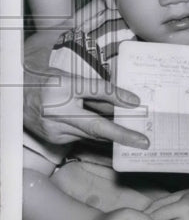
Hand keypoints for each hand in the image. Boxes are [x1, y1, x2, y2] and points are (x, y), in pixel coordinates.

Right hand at [24, 31, 146, 147]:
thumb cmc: (47, 84)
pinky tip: (109, 132)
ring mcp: (55, 129)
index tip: (136, 102)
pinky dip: (96, 134)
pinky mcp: (55, 139)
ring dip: (112, 135)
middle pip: (96, 125)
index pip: (95, 90)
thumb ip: (97, 89)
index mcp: (62, 88)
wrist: (15, 97)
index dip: (117, 96)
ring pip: (91, 134)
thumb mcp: (71, 78)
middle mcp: (58, 112)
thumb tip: (125, 100)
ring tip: (134, 137)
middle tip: (142, 142)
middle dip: (121, 135)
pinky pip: (82, 137)